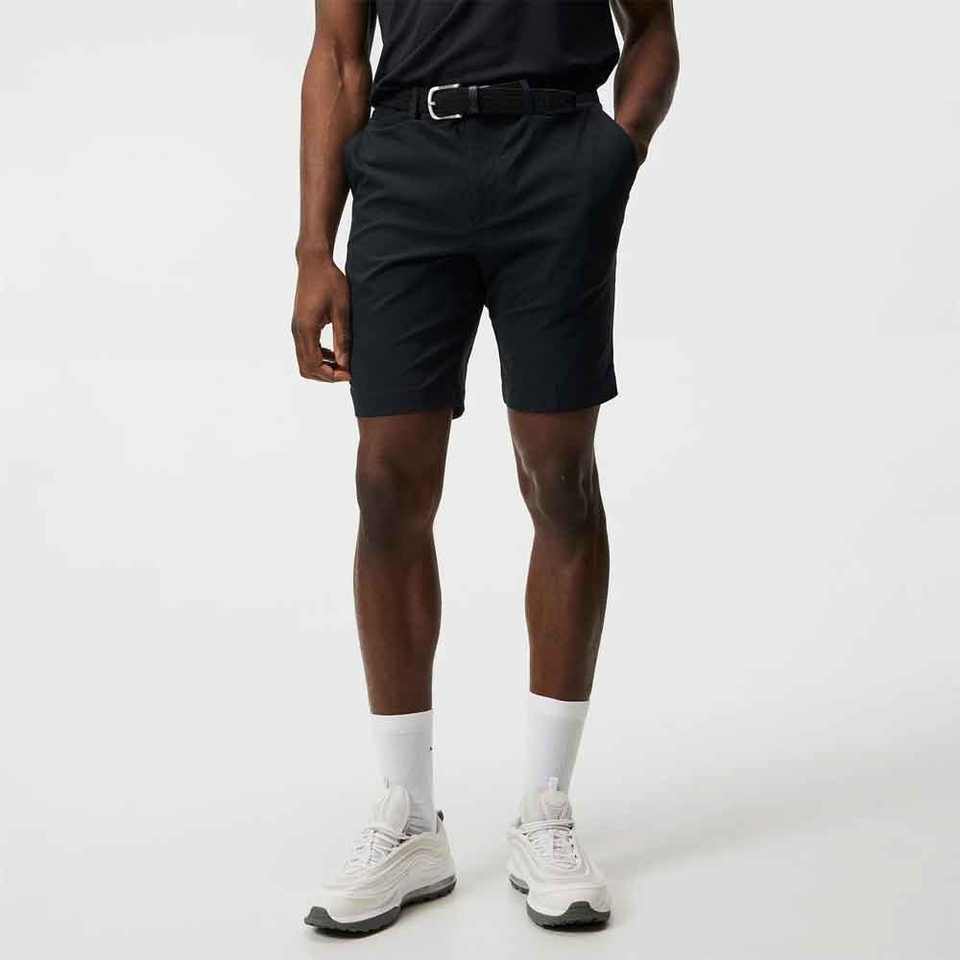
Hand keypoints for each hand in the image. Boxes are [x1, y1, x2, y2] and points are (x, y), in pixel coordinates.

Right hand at [292, 255, 350, 382]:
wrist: (314, 262)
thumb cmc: (330, 282)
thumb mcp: (341, 310)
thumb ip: (343, 338)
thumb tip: (345, 363)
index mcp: (306, 329)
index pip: (314, 365)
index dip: (331, 375)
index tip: (349, 374)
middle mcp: (297, 331)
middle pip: (306, 368)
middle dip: (326, 375)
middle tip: (346, 372)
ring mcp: (296, 329)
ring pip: (304, 361)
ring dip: (322, 367)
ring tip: (343, 364)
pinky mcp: (299, 325)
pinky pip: (306, 350)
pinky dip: (319, 357)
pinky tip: (335, 353)